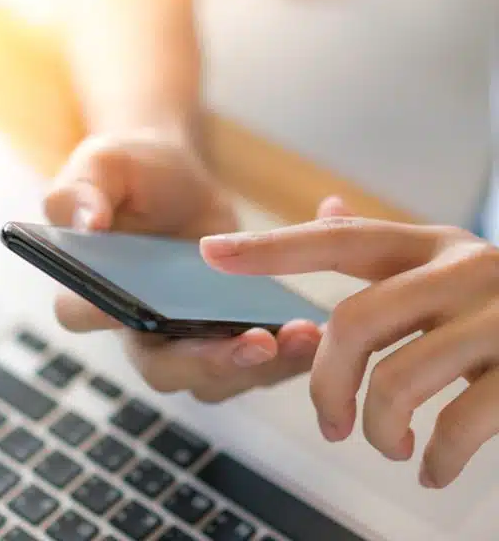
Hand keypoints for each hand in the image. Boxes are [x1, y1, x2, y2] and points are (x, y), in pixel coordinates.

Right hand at [43, 130, 322, 400]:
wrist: (174, 180)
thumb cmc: (130, 172)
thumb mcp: (102, 165)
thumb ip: (83, 189)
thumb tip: (88, 222)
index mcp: (91, 289)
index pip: (83, 313)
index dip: (106, 317)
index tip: (146, 307)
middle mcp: (135, 329)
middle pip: (162, 368)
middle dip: (210, 362)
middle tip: (258, 341)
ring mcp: (184, 339)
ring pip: (216, 379)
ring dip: (262, 367)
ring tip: (306, 333)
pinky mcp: (225, 335)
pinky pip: (256, 361)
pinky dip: (291, 350)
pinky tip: (320, 321)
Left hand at [201, 196, 498, 487]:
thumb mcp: (449, 259)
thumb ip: (386, 244)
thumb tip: (327, 208)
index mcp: (430, 245)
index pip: (337, 240)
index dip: (271, 248)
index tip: (211, 252)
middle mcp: (464, 270)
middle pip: (355, 323)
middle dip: (326, 383)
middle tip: (329, 423)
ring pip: (400, 380)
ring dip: (377, 427)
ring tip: (383, 444)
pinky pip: (463, 424)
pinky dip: (435, 457)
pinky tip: (429, 467)